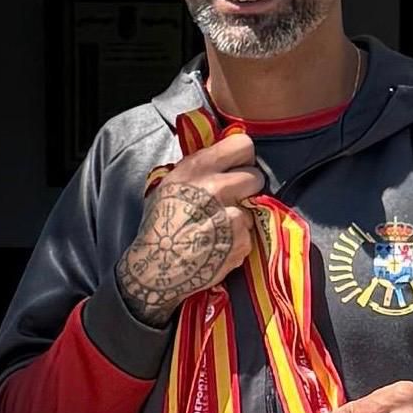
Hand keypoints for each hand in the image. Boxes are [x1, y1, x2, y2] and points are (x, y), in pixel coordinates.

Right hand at [116, 133, 264, 325]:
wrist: (156, 267)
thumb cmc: (160, 224)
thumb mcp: (171, 184)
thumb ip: (200, 169)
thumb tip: (225, 159)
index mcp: (198, 168)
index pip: (243, 145)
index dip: (244, 158)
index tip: (237, 167)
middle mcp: (216, 188)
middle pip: (256, 176)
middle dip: (248, 187)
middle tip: (233, 198)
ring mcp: (231, 216)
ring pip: (254, 207)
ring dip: (242, 216)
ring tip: (219, 227)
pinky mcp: (241, 241)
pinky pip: (250, 233)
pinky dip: (239, 239)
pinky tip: (219, 244)